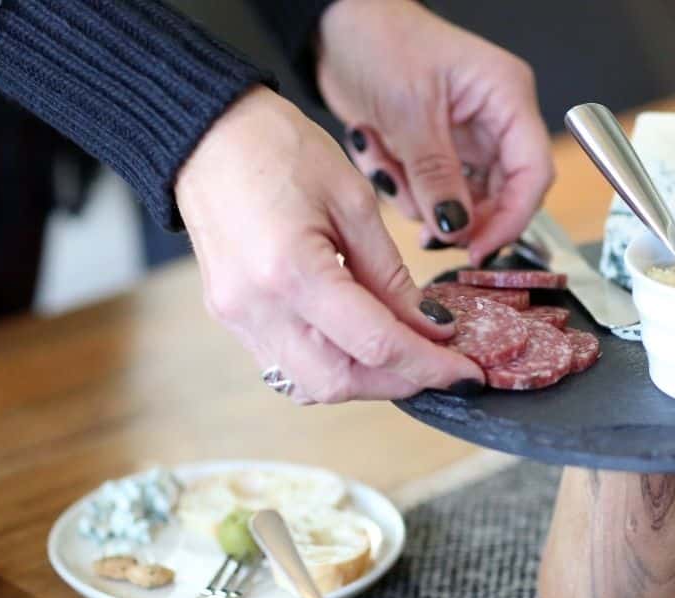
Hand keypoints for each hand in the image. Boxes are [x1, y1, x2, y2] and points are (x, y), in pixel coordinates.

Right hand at [175, 86, 483, 403]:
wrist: (208, 133)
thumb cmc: (279, 149)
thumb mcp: (354, 202)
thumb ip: (392, 275)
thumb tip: (431, 327)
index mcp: (293, 271)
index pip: (376, 346)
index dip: (430, 366)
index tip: (466, 372)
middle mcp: (258, 307)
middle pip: (341, 383)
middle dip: (398, 382)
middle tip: (439, 365)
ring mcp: (237, 317)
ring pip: (311, 385)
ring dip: (365, 380)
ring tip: (402, 354)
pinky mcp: (230, 316)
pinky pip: (286, 365)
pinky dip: (330, 365)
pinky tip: (358, 342)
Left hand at [317, 0, 554, 264]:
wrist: (334, 27)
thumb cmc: (378, 39)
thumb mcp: (409, 113)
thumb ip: (436, 176)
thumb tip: (456, 228)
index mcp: (507, 97)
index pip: (532, 172)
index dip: (511, 218)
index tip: (478, 249)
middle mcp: (495, 119)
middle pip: (501, 194)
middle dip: (459, 215)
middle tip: (426, 229)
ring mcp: (467, 137)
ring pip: (462, 200)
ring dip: (421, 200)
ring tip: (385, 165)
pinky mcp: (437, 150)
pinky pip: (431, 192)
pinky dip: (403, 188)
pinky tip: (378, 155)